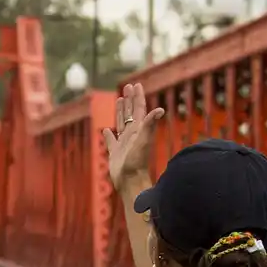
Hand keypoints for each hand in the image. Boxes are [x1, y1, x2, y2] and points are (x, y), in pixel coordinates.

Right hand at [103, 80, 165, 197]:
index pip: (138, 109)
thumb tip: (160, 110)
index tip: (135, 84)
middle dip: (129, 99)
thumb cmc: (137, 162)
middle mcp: (132, 134)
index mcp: (138, 129)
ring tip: (119, 100)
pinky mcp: (115, 152)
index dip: (137, 97)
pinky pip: (111, 140)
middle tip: (127, 87)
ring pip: (121, 123)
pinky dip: (108, 134)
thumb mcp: (143, 140)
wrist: (131, 181)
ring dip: (120, 111)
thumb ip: (150, 124)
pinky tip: (106, 130)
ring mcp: (123, 143)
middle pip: (130, 112)